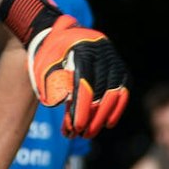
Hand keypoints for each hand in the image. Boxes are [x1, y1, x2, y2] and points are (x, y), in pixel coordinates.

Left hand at [26, 16, 129, 138]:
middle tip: (81, 134)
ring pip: (114, 93)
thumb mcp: (44, 65)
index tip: (76, 127)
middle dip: (91, 116)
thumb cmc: (50, 54)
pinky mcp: (120, 68)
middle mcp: (101, 53)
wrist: (63, 34)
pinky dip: (116, 109)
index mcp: (80, 50)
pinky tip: (107, 124)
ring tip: (89, 133)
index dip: (81, 107)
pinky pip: (123, 91)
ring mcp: (113, 60)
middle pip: (101, 90)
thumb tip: (56, 104)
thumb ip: (49, 83)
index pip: (84, 83)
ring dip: (102, 117)